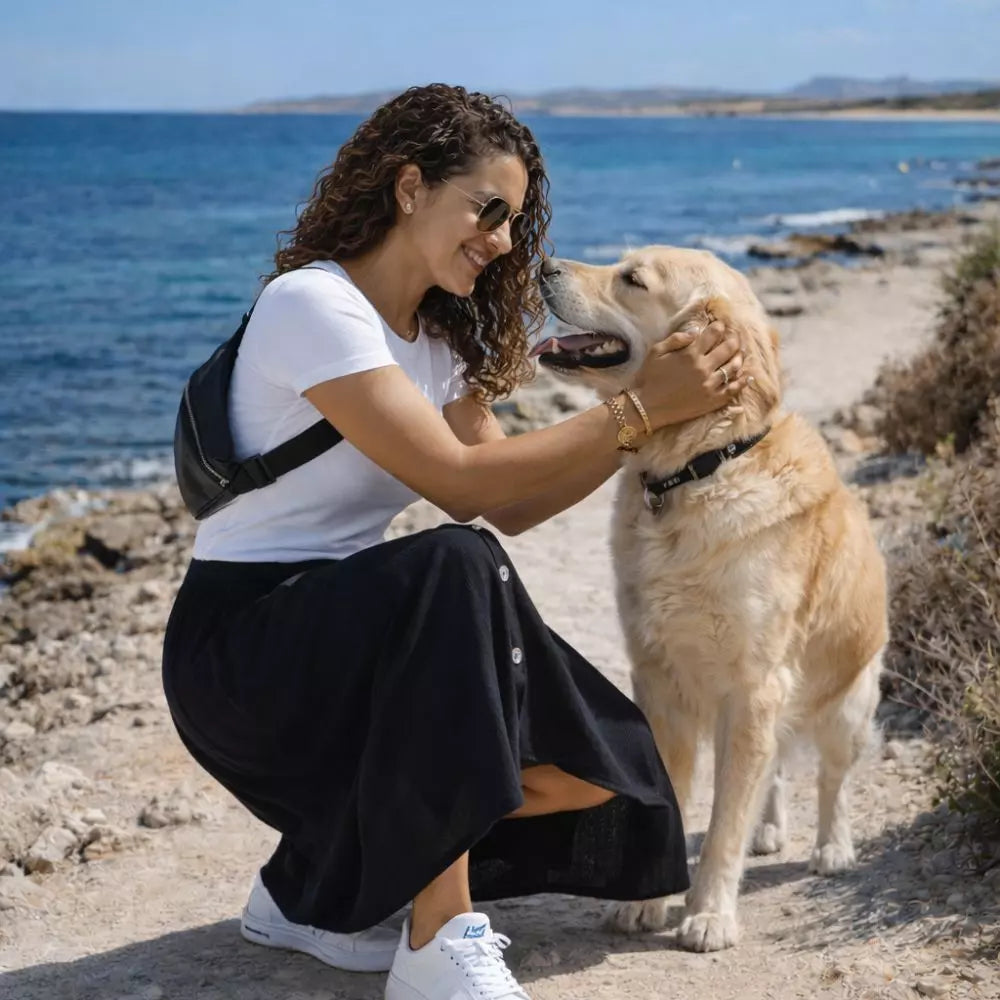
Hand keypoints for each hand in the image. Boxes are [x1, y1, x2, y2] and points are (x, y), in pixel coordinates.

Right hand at [630, 321, 747, 429]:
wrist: (646, 408)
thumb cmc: (648, 378)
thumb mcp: (656, 352)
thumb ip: (676, 338)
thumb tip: (696, 330)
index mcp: (690, 354)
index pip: (713, 334)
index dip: (719, 327)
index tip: (720, 325)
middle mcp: (704, 368)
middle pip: (728, 348)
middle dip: (733, 340)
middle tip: (734, 337)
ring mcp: (710, 385)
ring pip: (734, 367)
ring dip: (739, 357)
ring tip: (740, 354)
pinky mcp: (712, 401)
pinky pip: (733, 389)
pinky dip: (742, 382)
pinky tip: (746, 376)